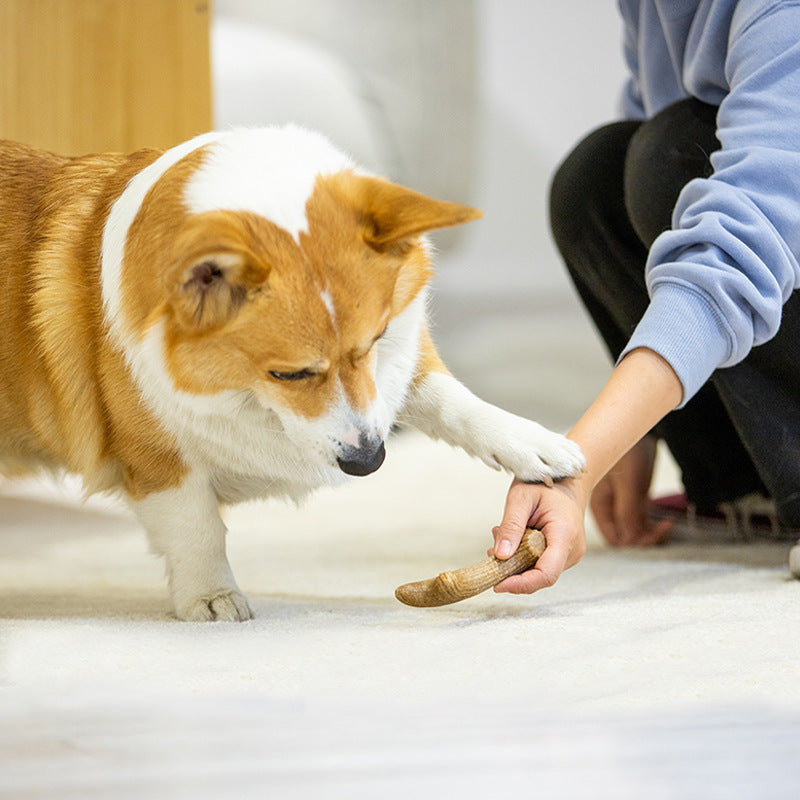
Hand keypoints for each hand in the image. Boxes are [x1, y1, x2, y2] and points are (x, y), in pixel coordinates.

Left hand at [490, 476, 588, 593]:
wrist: (567, 480)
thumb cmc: (544, 483)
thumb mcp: (520, 498)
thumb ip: (511, 526)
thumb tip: (500, 555)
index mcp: (565, 535)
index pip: (546, 574)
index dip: (521, 584)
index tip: (497, 585)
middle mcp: (572, 549)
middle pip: (539, 576)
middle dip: (512, 569)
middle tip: (492, 546)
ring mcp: (570, 554)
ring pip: (537, 571)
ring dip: (515, 560)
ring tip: (502, 533)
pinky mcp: (564, 554)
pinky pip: (540, 563)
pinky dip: (522, 556)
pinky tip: (514, 537)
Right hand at [590, 435, 671, 546]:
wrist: (642, 430)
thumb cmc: (629, 451)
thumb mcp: (627, 482)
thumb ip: (627, 512)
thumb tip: (628, 539)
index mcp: (599, 504)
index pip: (610, 535)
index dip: (628, 541)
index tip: (647, 536)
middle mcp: (609, 507)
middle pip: (624, 536)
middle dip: (642, 538)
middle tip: (661, 530)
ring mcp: (623, 504)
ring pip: (635, 531)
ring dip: (651, 533)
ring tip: (666, 525)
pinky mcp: (636, 500)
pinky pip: (643, 521)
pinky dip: (654, 525)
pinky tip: (666, 520)